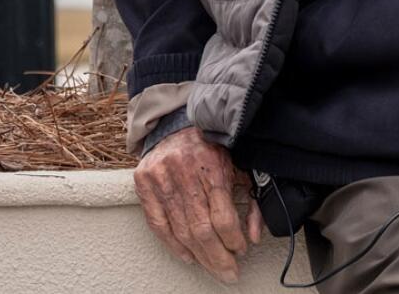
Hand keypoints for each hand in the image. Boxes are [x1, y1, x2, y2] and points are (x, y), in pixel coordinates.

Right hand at [132, 124, 264, 284]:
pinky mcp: (144, 182)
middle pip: (202, 229)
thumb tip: (255, 236)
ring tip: (212, 268)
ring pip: (181, 230)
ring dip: (199, 255)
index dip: (234, 240)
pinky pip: (157, 223)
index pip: (223, 216)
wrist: (174, 125)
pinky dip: (173, 245)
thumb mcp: (237, 168)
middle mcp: (183, 170)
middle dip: (218, 258)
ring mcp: (160, 177)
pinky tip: (188, 255)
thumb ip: (251, 201)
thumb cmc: (210, 150)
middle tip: (229, 273)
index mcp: (211, 165)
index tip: (241, 250)